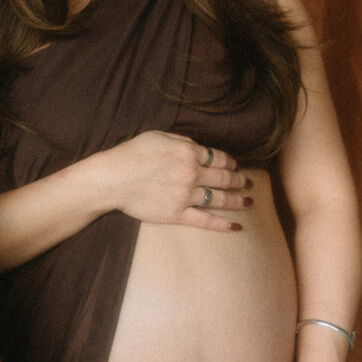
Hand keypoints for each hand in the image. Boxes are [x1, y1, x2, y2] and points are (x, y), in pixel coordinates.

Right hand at [101, 131, 250, 231]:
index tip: (236, 166)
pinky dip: (223, 224)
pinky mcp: (178, 214)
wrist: (113, 179)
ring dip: (238, 200)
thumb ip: (182, 141)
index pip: (218, 158)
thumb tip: (198, 147)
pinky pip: (206, 220)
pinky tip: (236, 225)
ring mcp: (186, 195)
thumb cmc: (131, 154)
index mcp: (189, 152)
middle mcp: (192, 173)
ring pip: (220, 199)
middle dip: (240, 180)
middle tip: (249, 183)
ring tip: (249, 202)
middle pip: (224, 178)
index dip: (231, 162)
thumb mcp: (158, 136)